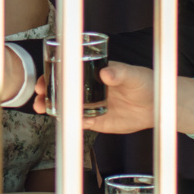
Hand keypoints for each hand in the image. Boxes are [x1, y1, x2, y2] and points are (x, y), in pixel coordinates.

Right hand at [35, 62, 193, 138]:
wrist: (156, 107)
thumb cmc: (145, 84)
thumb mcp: (133, 76)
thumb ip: (120, 73)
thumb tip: (106, 72)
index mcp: (94, 73)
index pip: (68, 72)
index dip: (53, 74)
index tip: (44, 78)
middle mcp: (89, 89)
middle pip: (62, 90)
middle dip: (47, 92)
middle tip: (38, 96)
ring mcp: (91, 105)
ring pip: (67, 106)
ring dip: (52, 107)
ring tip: (41, 108)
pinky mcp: (97, 121)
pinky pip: (80, 121)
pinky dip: (70, 121)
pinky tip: (63, 120)